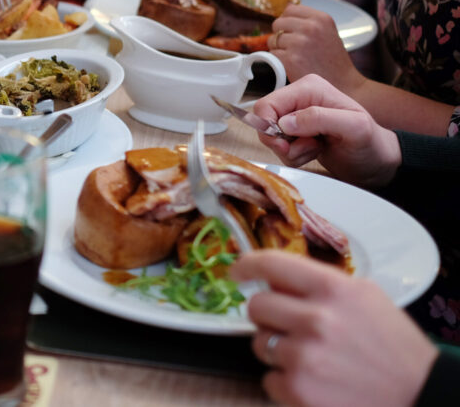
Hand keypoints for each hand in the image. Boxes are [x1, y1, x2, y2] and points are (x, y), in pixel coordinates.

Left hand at [231, 250, 436, 406]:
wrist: (421, 395)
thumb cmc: (394, 347)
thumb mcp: (365, 297)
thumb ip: (320, 284)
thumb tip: (274, 279)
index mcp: (333, 288)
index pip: (271, 263)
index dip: (246, 266)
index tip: (235, 272)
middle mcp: (316, 318)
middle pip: (256, 306)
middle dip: (268, 317)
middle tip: (290, 327)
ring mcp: (304, 355)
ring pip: (259, 343)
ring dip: (278, 350)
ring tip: (312, 358)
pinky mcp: (298, 389)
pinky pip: (268, 378)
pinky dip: (285, 382)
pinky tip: (314, 381)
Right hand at [252, 74, 400, 186]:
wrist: (377, 162)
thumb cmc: (372, 144)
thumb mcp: (354, 127)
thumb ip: (320, 119)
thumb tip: (285, 123)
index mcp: (309, 88)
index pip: (267, 105)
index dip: (269, 127)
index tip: (286, 145)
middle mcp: (299, 99)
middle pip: (264, 121)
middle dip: (281, 142)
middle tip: (306, 148)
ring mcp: (296, 117)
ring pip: (270, 137)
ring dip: (290, 151)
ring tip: (314, 149)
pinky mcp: (296, 133)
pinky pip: (278, 147)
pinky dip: (293, 156)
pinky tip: (312, 152)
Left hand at [269, 3, 364, 91]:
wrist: (342, 84)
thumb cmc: (332, 60)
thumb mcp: (326, 32)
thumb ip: (307, 21)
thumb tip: (285, 8)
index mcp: (320, 18)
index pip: (289, 9)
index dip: (287, 21)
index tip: (293, 31)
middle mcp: (310, 27)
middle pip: (277, 23)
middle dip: (281, 35)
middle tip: (293, 47)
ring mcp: (299, 43)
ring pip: (272, 40)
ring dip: (279, 49)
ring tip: (296, 57)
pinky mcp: (290, 59)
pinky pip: (272, 54)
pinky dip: (278, 61)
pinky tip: (292, 66)